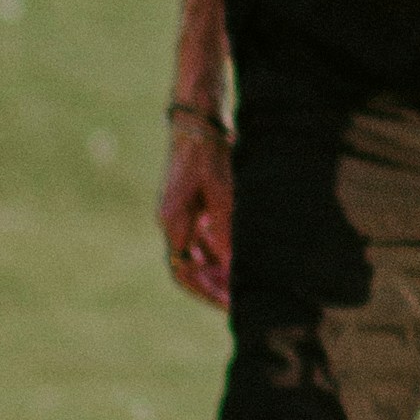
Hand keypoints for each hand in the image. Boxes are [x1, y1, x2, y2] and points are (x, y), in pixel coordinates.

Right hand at [159, 110, 234, 309]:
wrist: (198, 114)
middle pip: (191, 267)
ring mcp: (182, 211)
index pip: (185, 271)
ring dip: (219, 269)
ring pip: (199, 253)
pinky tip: (242, 253)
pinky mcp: (193, 201)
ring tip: (246, 282)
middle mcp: (174, 221)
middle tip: (242, 300)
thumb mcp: (221, 187)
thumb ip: (225, 224)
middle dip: (215, 285)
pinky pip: (205, 236)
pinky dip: (221, 249)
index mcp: (174, 221)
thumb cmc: (208, 148)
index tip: (231, 304)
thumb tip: (230, 262)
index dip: (207, 291)